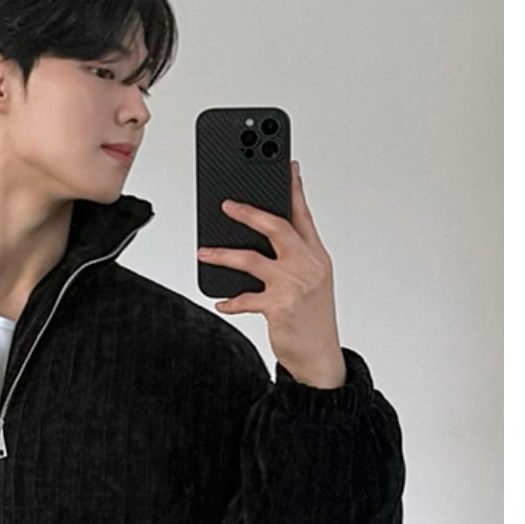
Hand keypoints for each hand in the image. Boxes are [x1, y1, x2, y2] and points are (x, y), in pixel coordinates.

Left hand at [196, 160, 345, 387]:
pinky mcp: (279, 307)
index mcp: (316, 255)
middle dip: (249, 212)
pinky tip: (221, 302)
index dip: (294, 189)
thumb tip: (259, 240)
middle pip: (276, 227)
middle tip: (225, 205)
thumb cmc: (313, 318)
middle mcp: (307, 265)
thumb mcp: (311, 282)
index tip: (287, 166)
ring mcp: (294, 285)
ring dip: (223, 254)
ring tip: (203, 252)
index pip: (303, 214)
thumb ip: (293, 257)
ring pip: (252, 259)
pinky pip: (246, 299)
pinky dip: (230, 301)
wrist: (321, 356)